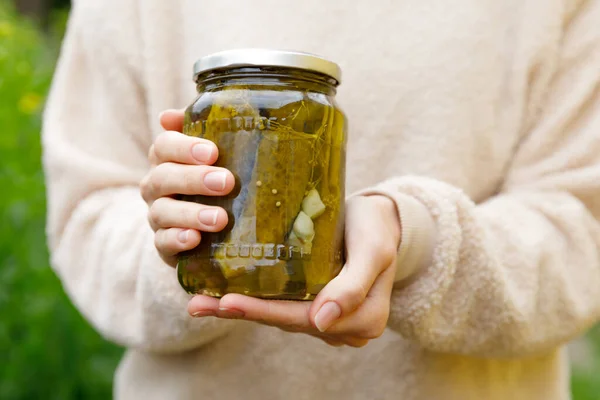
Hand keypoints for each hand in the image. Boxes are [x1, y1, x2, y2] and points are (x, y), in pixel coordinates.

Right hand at [140, 109, 234, 266]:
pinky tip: (195, 239)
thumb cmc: (218, 181)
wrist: (216, 228)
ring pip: (162, 212)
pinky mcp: (165, 245)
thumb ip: (207, 128)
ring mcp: (158, 216)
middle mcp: (157, 186)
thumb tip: (169, 114)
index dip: (184, 147)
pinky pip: (162, 243)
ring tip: (220, 219)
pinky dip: (177, 240)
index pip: (164, 146)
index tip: (212, 152)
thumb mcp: (221, 153)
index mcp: (168, 159)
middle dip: (194, 179)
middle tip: (226, 182)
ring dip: (191, 214)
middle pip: (163, 177)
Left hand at [188, 195, 401, 347]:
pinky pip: (282, 306)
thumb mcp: (373, 249)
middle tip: (199, 305)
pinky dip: (254, 301)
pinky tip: (222, 296)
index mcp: (364, 318)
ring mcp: (329, 318)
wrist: (382, 219)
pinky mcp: (316, 305)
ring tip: (201, 303)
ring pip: (281, 317)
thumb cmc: (377, 227)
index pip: (306, 320)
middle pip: (288, 322)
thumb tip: (322, 321)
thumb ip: (353, 285)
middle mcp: (345, 326)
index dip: (266, 312)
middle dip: (243, 314)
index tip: (228, 302)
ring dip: (241, 311)